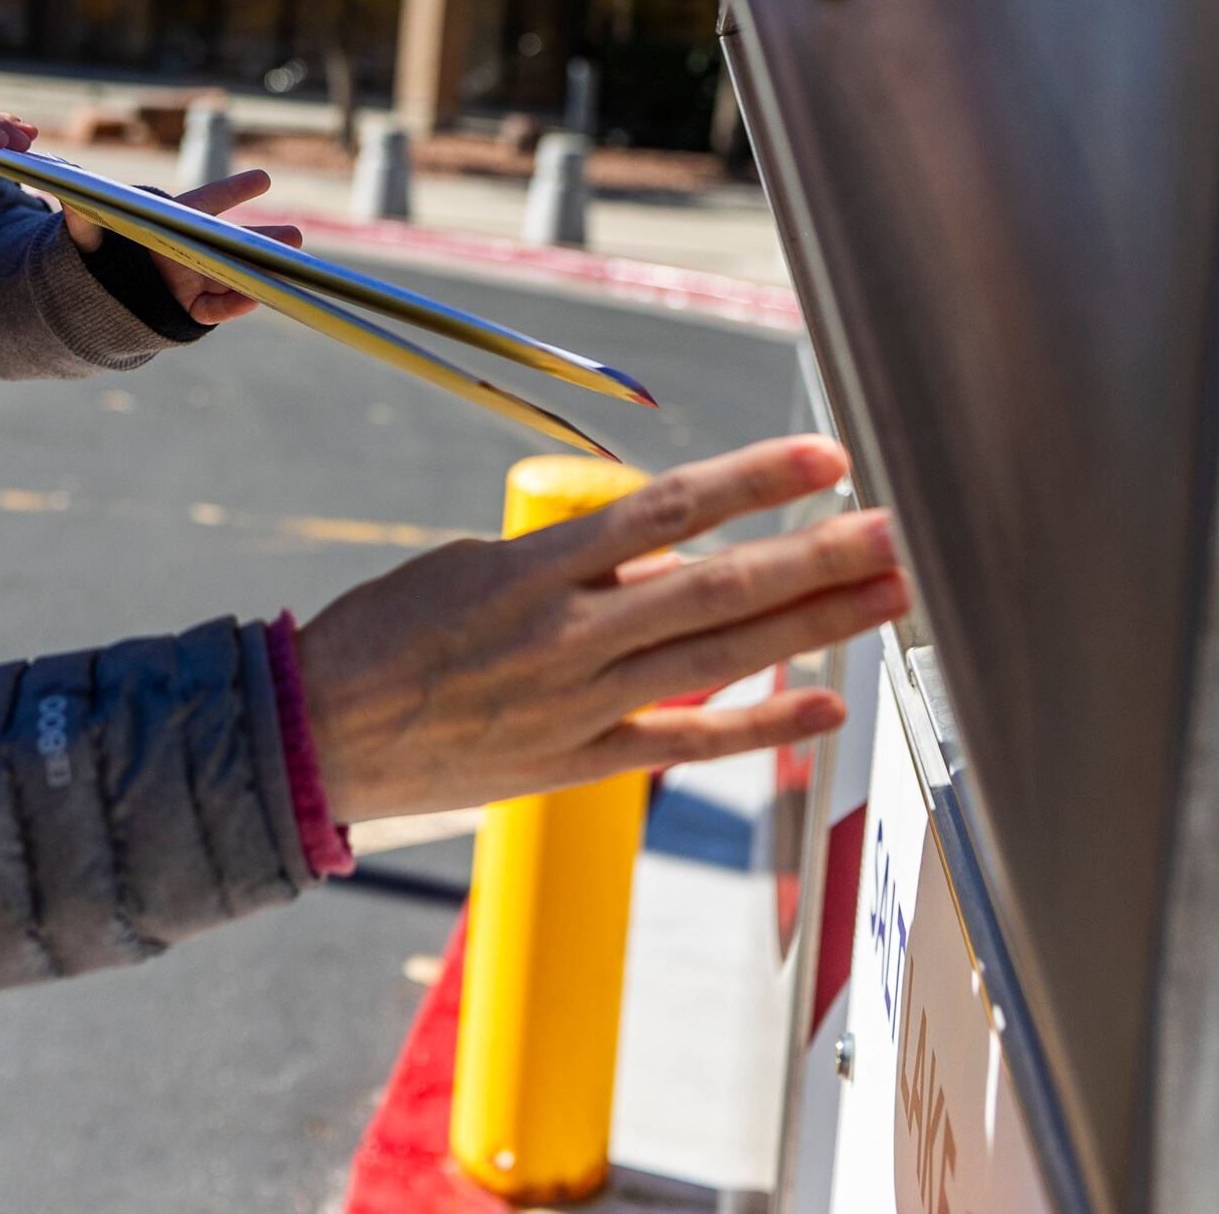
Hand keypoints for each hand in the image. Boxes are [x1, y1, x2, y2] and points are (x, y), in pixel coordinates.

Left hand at [59, 168, 300, 325]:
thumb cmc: (99, 254)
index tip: (264, 178)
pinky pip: (215, 308)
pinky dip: (231, 306)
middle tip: (296, 235)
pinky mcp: (191, 307)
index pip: (205, 204)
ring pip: (233, 274)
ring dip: (260, 273)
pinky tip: (254, 299)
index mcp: (172, 223)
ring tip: (292, 267)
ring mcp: (195, 278)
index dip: (233, 192)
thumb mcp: (87, 237)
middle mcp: (191, 249)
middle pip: (231, 243)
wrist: (98, 297)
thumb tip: (69, 199)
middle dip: (261, 240)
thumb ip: (83, 221)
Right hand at [295, 437, 907, 821]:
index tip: (827, 457)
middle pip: (719, 585)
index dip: (755, 481)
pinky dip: (762, 725)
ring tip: (892, 594)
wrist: (315, 733)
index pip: (667, 508)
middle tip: (902, 530)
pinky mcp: (578, 762)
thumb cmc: (389, 634)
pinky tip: (827, 703)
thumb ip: (579, 565)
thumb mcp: (472, 568)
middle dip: (819, 556)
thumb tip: (677, 558)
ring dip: (816, 625)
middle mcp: (566, 632)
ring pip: (719, 657)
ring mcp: (577, 702)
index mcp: (532, 565)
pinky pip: (687, 741)